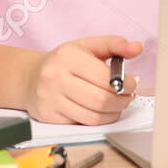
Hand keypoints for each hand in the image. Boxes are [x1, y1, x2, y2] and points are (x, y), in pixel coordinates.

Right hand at [23, 35, 142, 124]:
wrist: (31, 77)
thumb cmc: (64, 61)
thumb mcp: (87, 46)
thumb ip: (114, 44)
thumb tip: (137, 48)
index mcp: (67, 57)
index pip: (105, 78)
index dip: (126, 83)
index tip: (133, 83)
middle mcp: (55, 78)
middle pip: (100, 100)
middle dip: (122, 100)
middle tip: (129, 95)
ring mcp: (50, 99)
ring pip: (93, 116)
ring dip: (114, 112)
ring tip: (119, 103)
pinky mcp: (49, 117)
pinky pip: (83, 124)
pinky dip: (100, 119)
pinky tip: (104, 110)